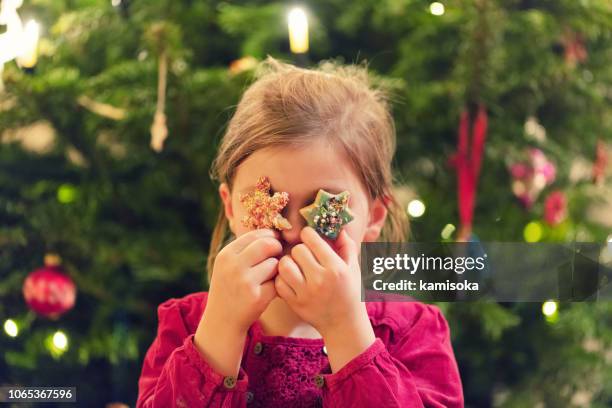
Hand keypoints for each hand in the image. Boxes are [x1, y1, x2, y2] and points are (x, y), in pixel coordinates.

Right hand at [195, 229, 281, 375]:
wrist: (222, 321)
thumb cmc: (230, 288)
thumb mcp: (229, 265)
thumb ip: (246, 249)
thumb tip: (274, 232)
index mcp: (226, 254)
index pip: (256, 234)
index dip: (270, 237)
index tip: (274, 244)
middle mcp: (233, 266)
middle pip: (268, 245)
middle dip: (277, 249)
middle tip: (278, 256)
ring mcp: (245, 282)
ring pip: (275, 264)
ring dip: (277, 269)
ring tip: (269, 277)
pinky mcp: (257, 297)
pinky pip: (278, 282)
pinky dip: (277, 285)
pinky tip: (269, 290)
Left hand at [274, 227, 374, 370]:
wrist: (344, 325)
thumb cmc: (351, 293)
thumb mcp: (354, 268)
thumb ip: (347, 246)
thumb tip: (338, 228)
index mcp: (335, 268)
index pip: (311, 238)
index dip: (308, 234)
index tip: (310, 239)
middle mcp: (320, 280)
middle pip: (297, 250)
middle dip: (300, 249)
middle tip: (304, 255)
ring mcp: (306, 293)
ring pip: (284, 265)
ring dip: (288, 263)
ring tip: (295, 266)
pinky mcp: (295, 304)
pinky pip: (279, 283)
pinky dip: (283, 279)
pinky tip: (291, 280)